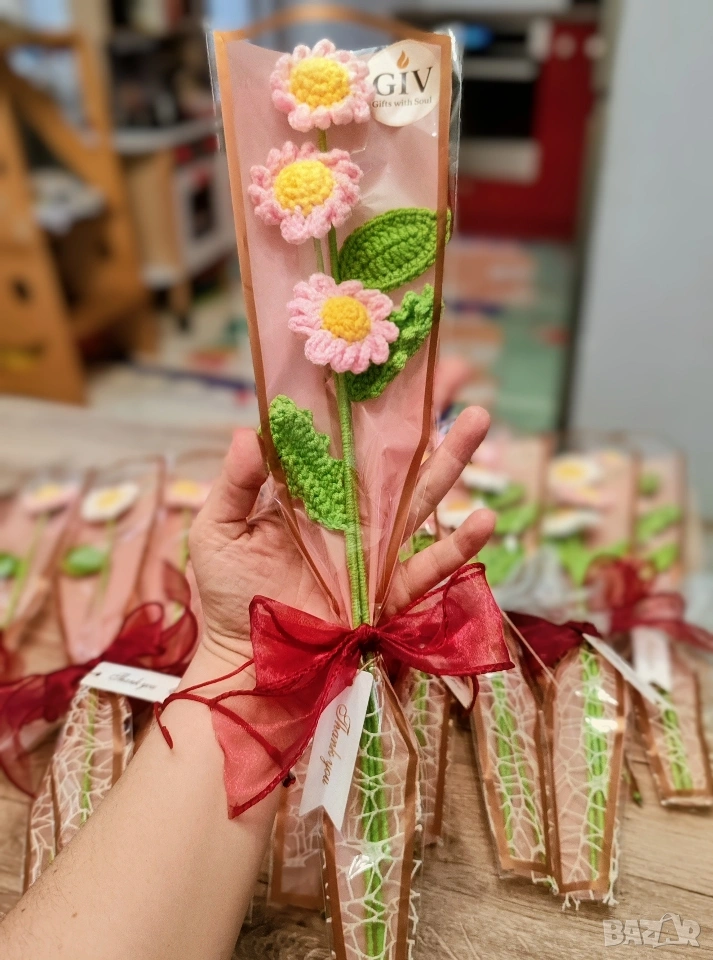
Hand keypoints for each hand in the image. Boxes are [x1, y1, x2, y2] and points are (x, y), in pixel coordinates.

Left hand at [189, 406, 494, 668]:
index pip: (346, 441)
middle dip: (426, 420)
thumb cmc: (228, 593)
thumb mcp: (218, 530)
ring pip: (421, 500)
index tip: (394, 368)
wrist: (246, 658)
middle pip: (396, 462)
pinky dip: (458, 547)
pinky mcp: (390, 591)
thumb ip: (235, 484)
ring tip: (479, 421)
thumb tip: (248, 431)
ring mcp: (375, 551)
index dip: (370, 407)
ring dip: (452, 462)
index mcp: (313, 494)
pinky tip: (483, 521)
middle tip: (457, 376)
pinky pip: (429, 566)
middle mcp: (351, 515)